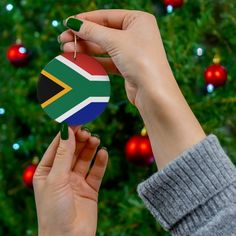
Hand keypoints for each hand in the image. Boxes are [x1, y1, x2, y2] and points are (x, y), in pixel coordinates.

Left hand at [33, 126, 107, 235]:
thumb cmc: (54, 211)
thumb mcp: (56, 179)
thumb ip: (64, 154)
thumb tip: (67, 130)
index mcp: (47, 171)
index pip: (57, 146)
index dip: (67, 133)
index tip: (76, 119)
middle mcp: (62, 174)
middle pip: (72, 150)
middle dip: (79, 140)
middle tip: (87, 132)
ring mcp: (76, 181)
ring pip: (84, 159)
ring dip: (90, 148)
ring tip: (95, 140)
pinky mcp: (90, 189)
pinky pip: (96, 172)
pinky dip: (100, 162)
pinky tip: (103, 153)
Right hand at [59, 10, 204, 169]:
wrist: (153, 92)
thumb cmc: (140, 60)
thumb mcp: (115, 41)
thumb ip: (92, 31)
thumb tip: (73, 23)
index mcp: (138, 20)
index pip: (106, 16)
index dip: (85, 20)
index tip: (67, 24)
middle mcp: (136, 34)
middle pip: (103, 32)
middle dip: (83, 36)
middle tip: (63, 40)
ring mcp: (132, 51)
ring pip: (104, 47)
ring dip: (85, 49)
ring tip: (67, 50)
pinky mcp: (127, 66)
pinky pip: (107, 60)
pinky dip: (94, 61)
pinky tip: (80, 61)